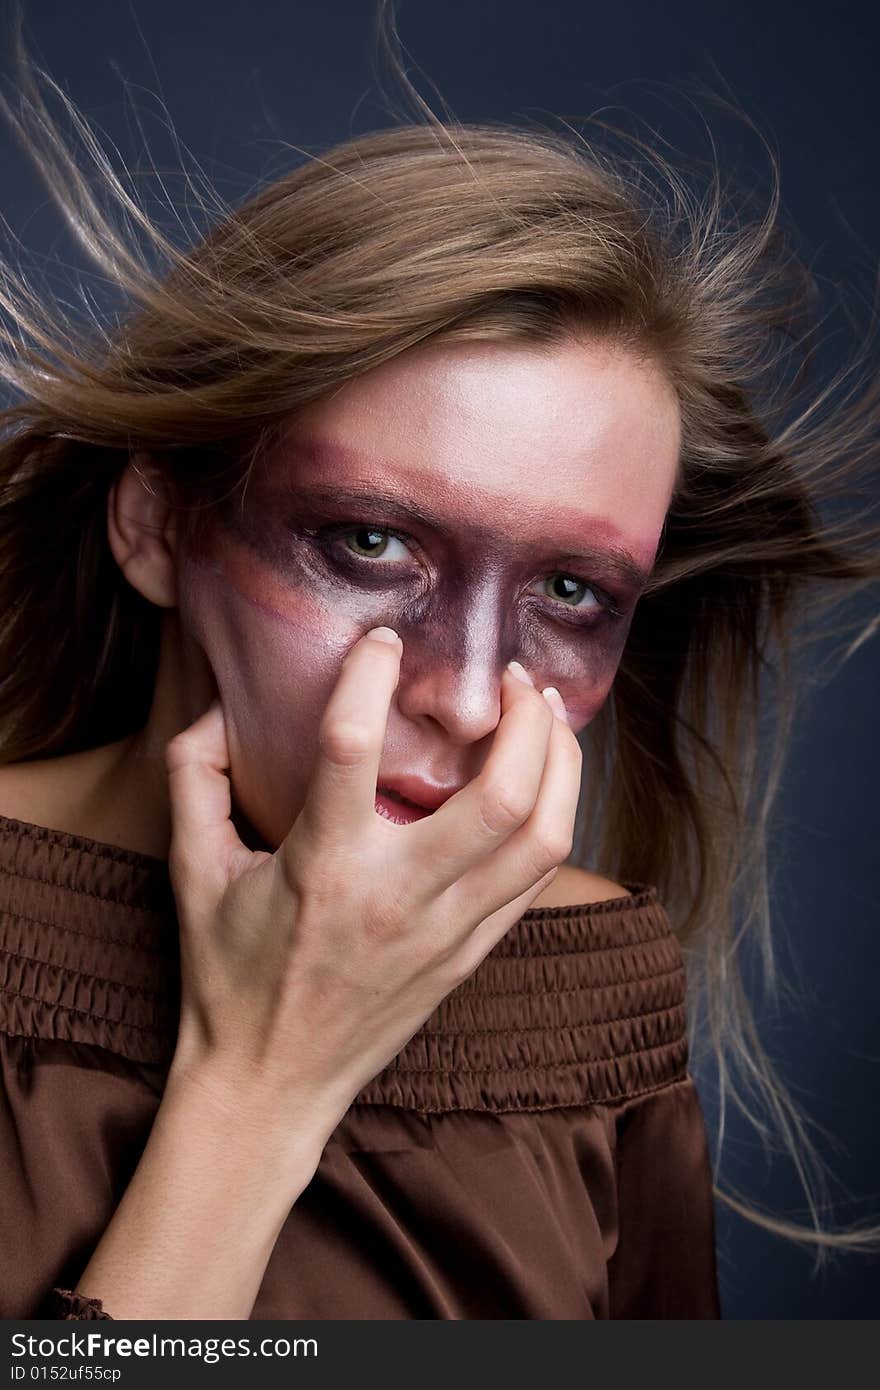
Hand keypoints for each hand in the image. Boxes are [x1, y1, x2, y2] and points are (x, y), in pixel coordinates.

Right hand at [163, 629, 581, 1138]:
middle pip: (501, 795)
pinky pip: (538, 878)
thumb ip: (192, 778)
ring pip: (543, 836)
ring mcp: (447, 932)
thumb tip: (219, 709)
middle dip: (523, 719)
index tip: (384, 640)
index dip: (371, 676)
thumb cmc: (227, 975)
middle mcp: (398, 897)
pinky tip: (546, 779)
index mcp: (322, 867)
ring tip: (546, 714)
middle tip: (510, 675)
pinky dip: (554, 815)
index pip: (353, 748)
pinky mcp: (472, 954)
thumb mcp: (191, 871)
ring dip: (561, 762)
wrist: (270, 1084)